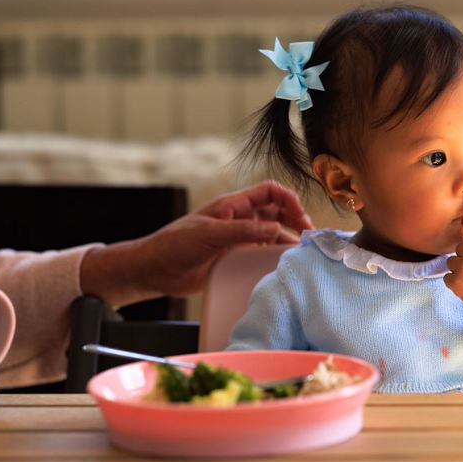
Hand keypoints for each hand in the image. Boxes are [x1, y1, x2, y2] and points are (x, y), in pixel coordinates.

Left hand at [81, 181, 313, 305]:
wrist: (155, 270)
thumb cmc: (174, 244)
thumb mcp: (210, 234)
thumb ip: (244, 232)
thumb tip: (276, 229)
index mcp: (233, 205)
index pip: (270, 192)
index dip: (288, 200)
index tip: (300, 217)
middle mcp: (239, 219)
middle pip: (277, 212)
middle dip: (295, 220)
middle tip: (307, 236)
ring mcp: (239, 239)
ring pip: (272, 234)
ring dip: (287, 240)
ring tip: (299, 253)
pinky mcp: (236, 258)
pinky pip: (262, 253)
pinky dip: (275, 257)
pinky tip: (281, 264)